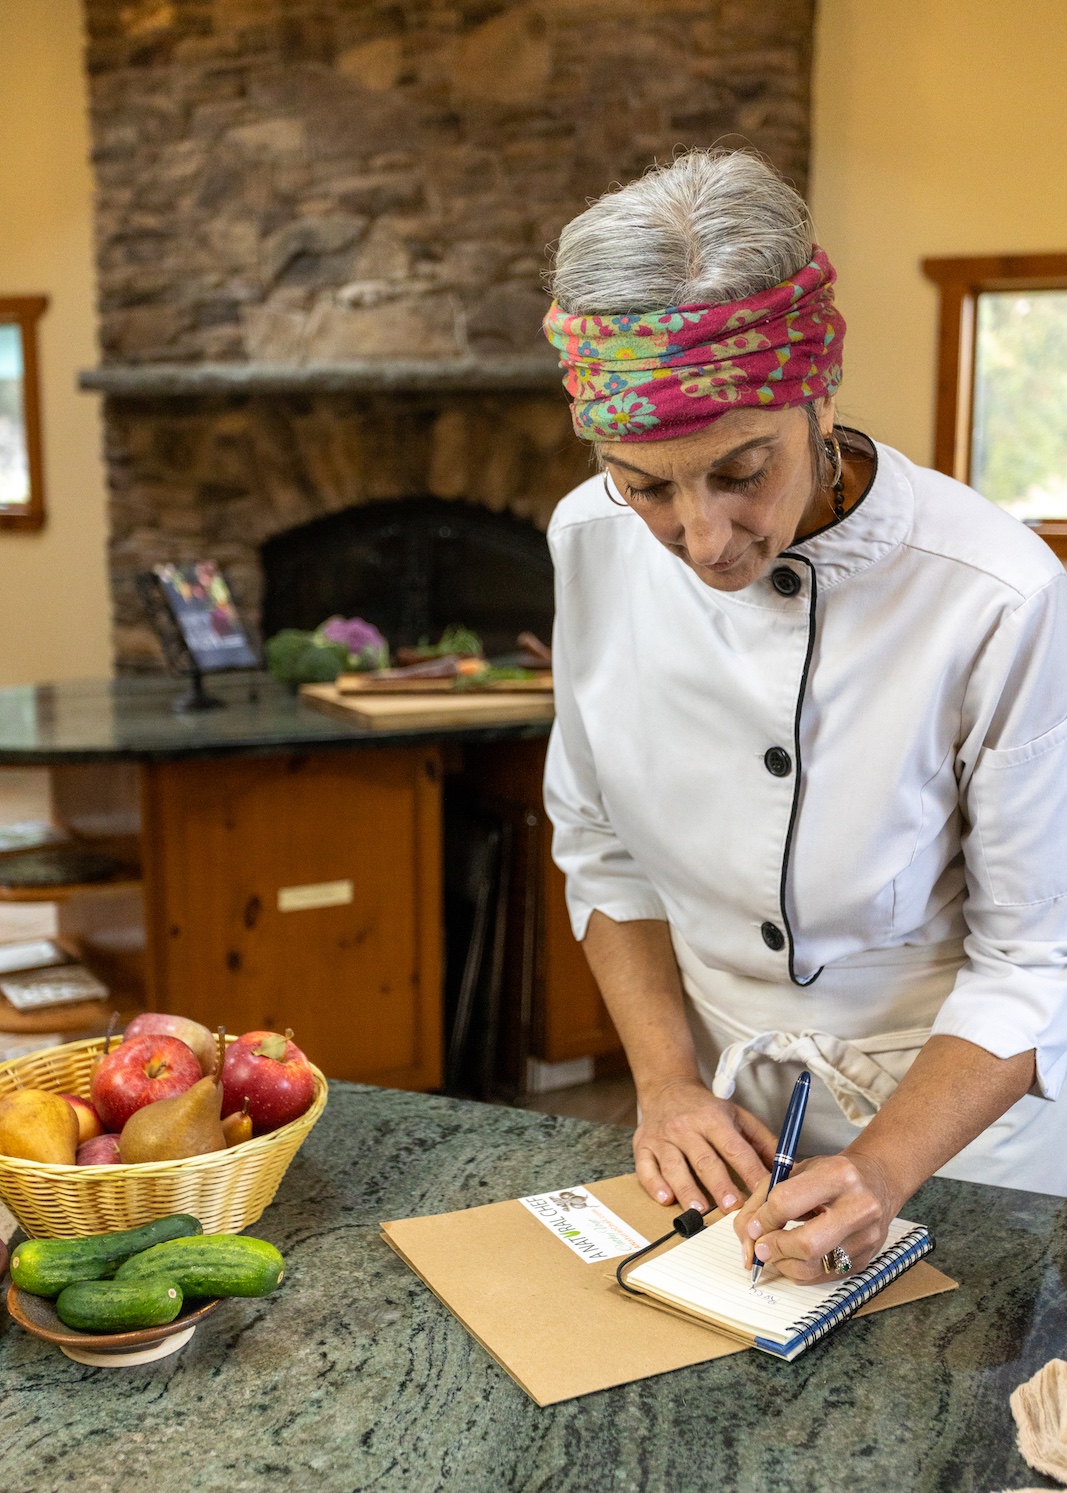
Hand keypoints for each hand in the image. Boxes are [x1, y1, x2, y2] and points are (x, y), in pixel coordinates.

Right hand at [634, 1077, 777, 1212]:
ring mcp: (663, 1138)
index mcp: (713, 1119)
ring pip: (675, 1166)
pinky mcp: (643, 1146)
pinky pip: (646, 1168)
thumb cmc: (706, 1108)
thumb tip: (785, 1167)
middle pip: (704, 1159)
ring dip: (687, 1189)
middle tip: (732, 1208)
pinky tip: (665, 1199)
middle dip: (719, 1184)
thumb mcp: (737, 1115)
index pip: (734, 1148)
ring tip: (698, 1210)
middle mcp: (687, 1128)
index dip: (749, 1170)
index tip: (763, 1191)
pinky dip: (654, 1185)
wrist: (667, 1088)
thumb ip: (761, 1140)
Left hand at [732, 1152, 897, 1282]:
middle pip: (805, 1244)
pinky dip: (799, 1271)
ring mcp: (866, 1238)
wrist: (876, 1181)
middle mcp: (859, 1207)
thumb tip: (748, 1238)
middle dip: (774, 1248)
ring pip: (813, 1267)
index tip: (756, 1225)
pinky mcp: (865, 1260)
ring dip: (784, 1264)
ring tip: (778, 1250)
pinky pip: (822, 1277)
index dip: (763, 1219)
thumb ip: (762, 1199)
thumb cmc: (829, 1175)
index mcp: (837, 1176)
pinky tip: (796, 1256)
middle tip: (762, 1246)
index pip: (786, 1203)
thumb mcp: (794, 1172)